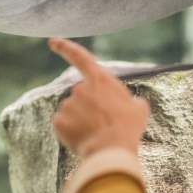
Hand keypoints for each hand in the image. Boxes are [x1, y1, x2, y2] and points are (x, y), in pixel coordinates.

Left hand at [49, 37, 149, 157]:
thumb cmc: (127, 128)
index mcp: (100, 80)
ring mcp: (67, 104)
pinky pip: (64, 126)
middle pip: (81, 96)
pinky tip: (84, 139)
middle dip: (89, 108)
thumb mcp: (139, 109)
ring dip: (81, 121)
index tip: (52, 42)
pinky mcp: (58, 121)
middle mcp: (80, 88)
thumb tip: (133, 103)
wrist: (111, 150)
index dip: (65, 48)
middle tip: (104, 124)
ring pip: (72, 112)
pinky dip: (72, 132)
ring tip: (97, 135)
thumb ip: (132, 100)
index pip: (81, 58)